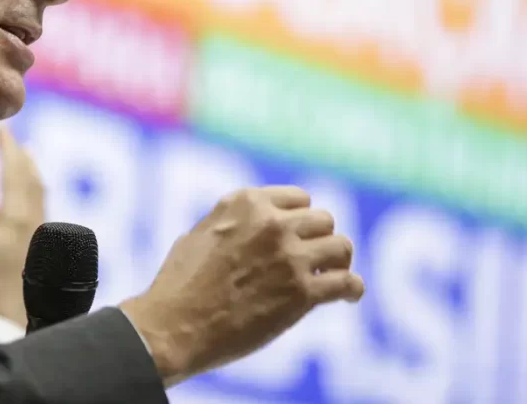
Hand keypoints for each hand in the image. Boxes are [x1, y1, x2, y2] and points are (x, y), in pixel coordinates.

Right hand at [0, 127, 45, 325]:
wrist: (5, 319)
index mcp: (16, 212)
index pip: (14, 167)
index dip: (6, 145)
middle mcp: (34, 218)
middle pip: (31, 176)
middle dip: (20, 153)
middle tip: (10, 137)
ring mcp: (40, 231)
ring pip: (40, 190)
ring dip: (31, 169)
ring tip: (26, 156)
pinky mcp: (41, 244)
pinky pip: (41, 204)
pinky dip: (35, 188)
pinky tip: (30, 194)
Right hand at [119, 186, 363, 384]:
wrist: (174, 326)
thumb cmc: (179, 284)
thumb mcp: (201, 232)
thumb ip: (234, 221)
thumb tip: (253, 221)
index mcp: (248, 202)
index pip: (299, 199)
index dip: (302, 219)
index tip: (300, 236)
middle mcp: (273, 223)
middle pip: (324, 220)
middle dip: (320, 239)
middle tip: (315, 259)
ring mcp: (290, 257)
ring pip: (341, 246)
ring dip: (339, 262)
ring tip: (333, 276)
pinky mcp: (301, 293)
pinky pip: (347, 283)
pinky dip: (352, 289)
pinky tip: (349, 296)